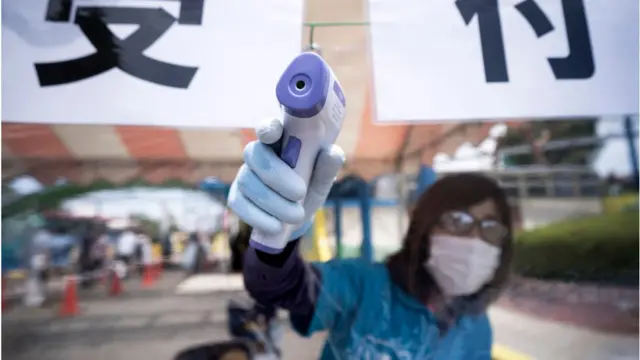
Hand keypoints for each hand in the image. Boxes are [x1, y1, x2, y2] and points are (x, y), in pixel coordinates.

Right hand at [227, 118, 343, 240]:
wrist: (295, 219)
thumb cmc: (308, 189)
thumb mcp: (321, 181)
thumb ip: (326, 168)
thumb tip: (332, 153)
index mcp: (280, 143)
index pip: (269, 128)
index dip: (267, 128)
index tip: (273, 134)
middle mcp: (258, 155)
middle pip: (255, 155)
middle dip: (277, 175)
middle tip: (300, 193)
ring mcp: (244, 175)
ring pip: (248, 182)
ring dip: (273, 202)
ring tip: (296, 215)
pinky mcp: (236, 197)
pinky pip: (239, 204)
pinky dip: (259, 217)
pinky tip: (276, 226)